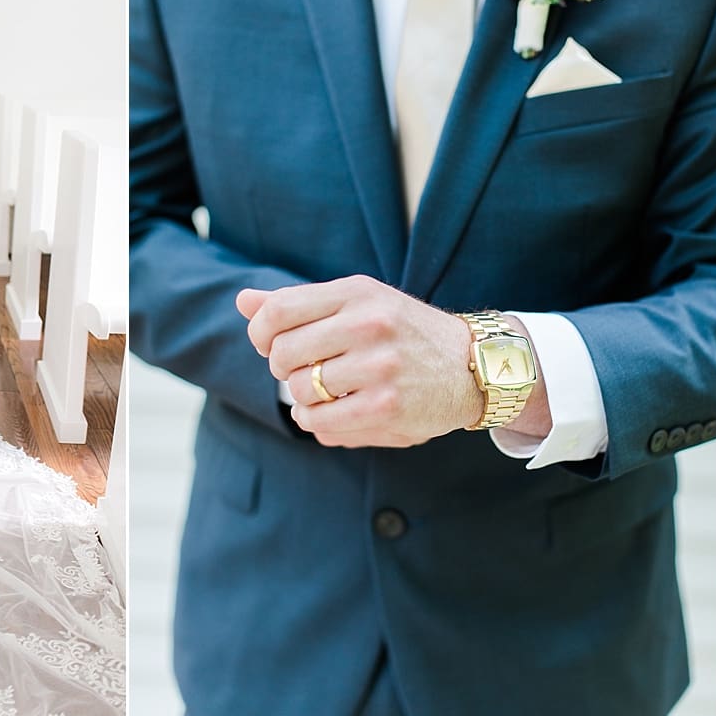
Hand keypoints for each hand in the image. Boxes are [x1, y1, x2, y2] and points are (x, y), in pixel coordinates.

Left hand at [237, 275, 483, 447]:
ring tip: (323, 394)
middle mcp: (368, 323)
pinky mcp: (387, 406)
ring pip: (300, 390)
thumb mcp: (357, 304)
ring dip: (302, 399)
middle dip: (282, 369)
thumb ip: (298, 303)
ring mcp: (379, 366)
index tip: (270, 345)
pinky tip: (329, 414)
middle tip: (303, 371)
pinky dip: (315, 422)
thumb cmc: (401, 333)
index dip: (261, 333)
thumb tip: (243, 300)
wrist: (472, 365)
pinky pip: (320, 421)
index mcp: (356, 292)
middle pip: (282, 353)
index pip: (277, 310)